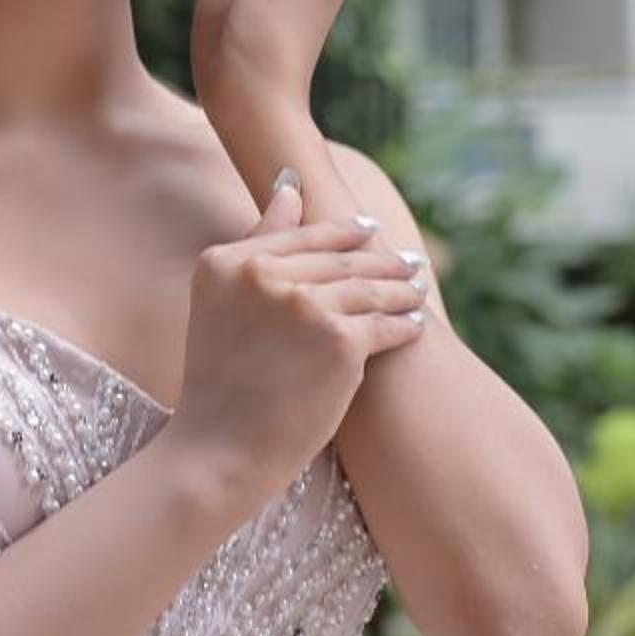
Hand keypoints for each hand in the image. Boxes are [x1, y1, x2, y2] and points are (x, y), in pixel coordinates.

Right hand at [162, 170, 429, 504]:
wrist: (221, 449)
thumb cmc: (219, 383)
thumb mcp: (217, 301)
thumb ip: (256, 242)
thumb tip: (290, 187)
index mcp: (227, 261)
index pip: (300, 233)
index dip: (342, 232)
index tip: (368, 230)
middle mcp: (263, 274)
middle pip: (340, 259)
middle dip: (380, 259)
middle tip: (408, 261)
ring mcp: (304, 305)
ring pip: (369, 288)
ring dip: (400, 287)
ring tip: (416, 288)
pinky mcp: (341, 342)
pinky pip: (386, 325)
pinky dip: (404, 325)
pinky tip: (415, 325)